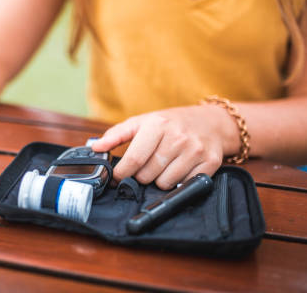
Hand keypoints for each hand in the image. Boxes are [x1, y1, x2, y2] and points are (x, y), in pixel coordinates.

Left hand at [91, 105, 234, 189]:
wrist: (210, 122)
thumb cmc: (171, 123)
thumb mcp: (142, 122)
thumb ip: (116, 134)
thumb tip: (95, 147)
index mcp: (158, 125)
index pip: (134, 159)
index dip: (122, 173)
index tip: (119, 176)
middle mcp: (178, 137)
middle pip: (148, 174)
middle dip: (141, 176)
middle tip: (145, 167)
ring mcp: (195, 150)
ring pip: (165, 183)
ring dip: (159, 180)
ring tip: (163, 166)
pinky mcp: (210, 162)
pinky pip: (184, 185)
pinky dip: (178, 182)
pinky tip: (179, 169)